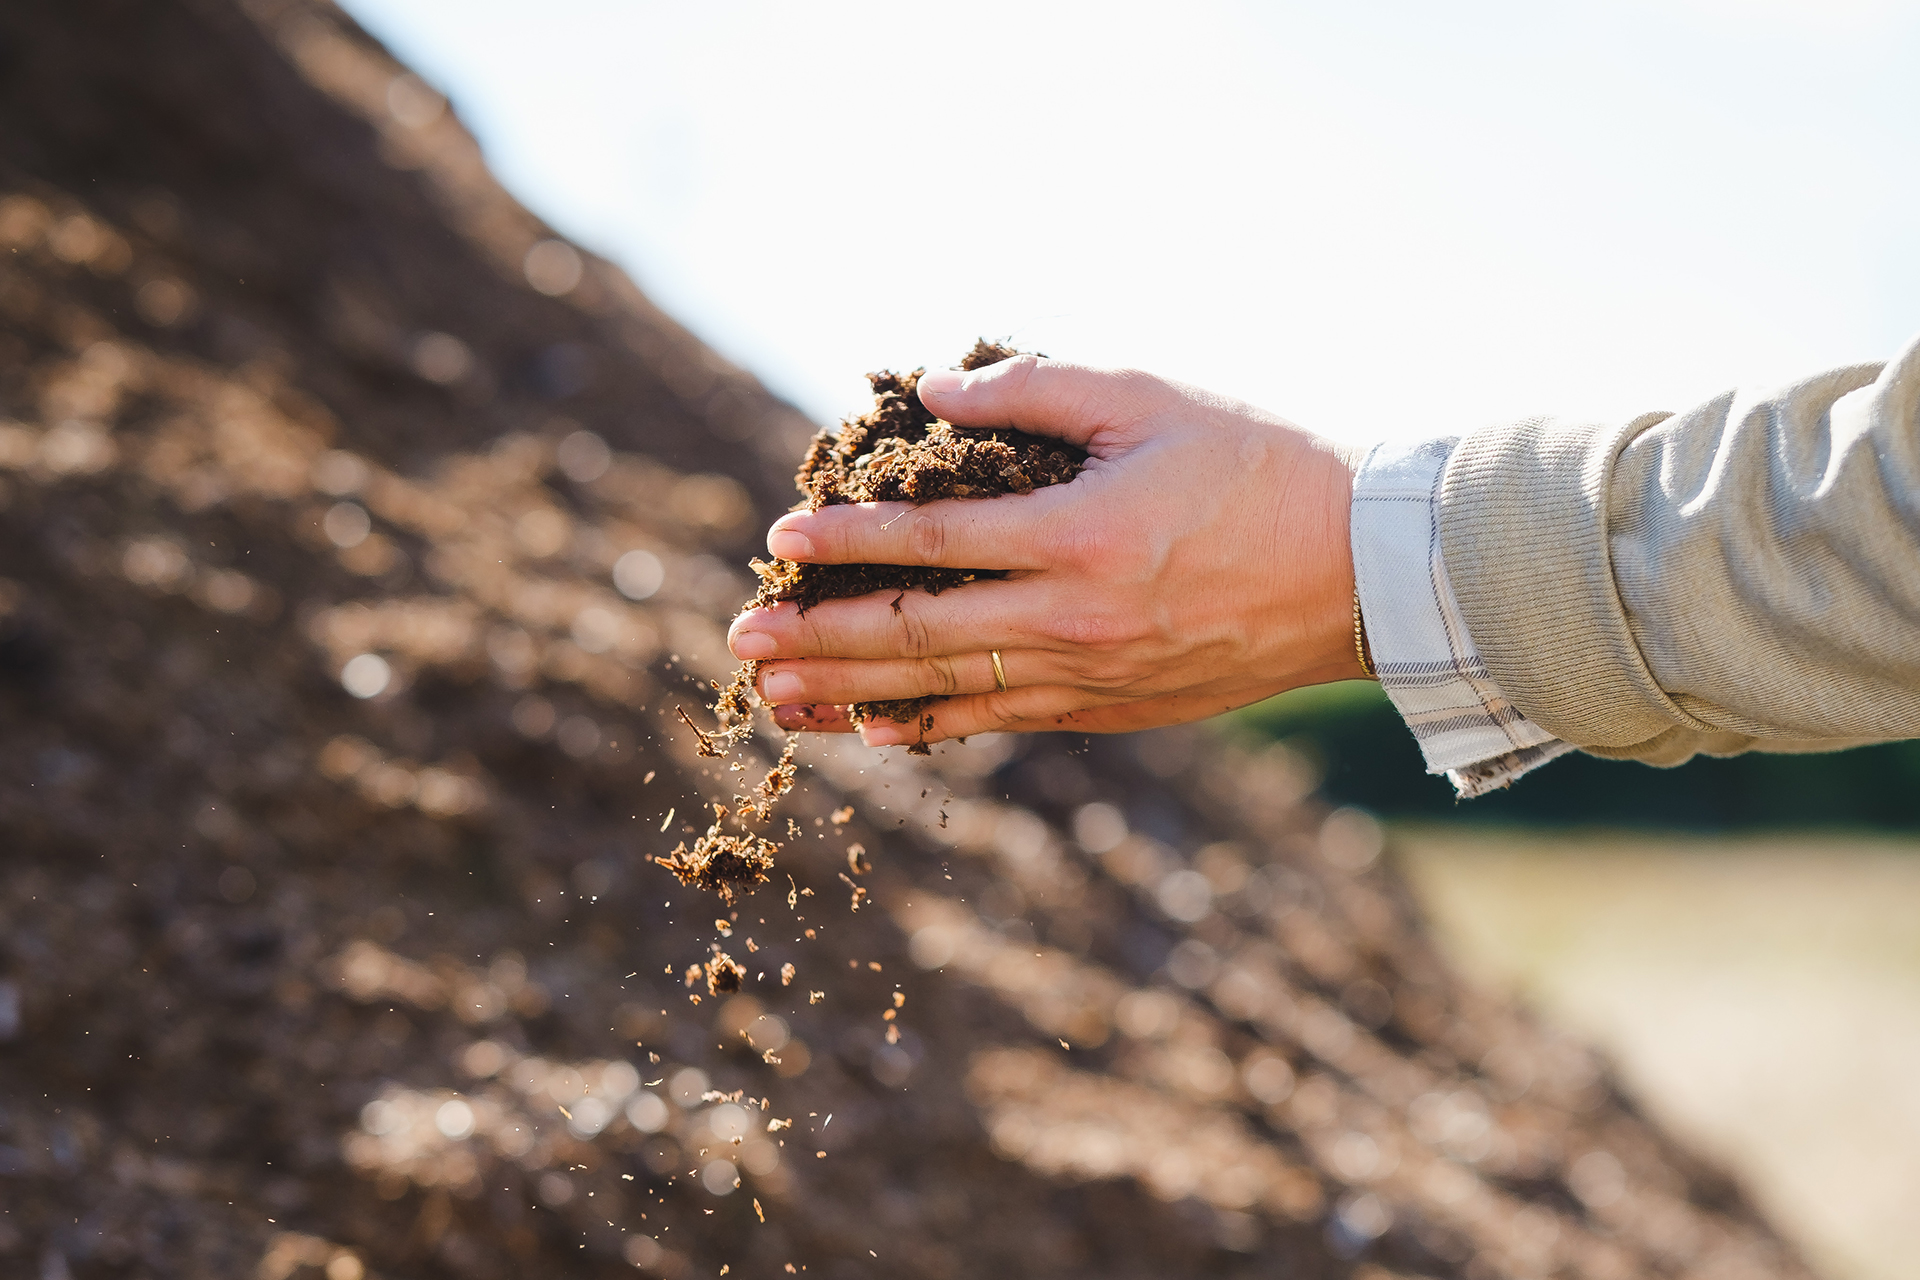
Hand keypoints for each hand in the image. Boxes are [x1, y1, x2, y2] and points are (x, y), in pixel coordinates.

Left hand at [726, 355, 1364, 746]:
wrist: (1362, 571)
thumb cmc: (1260, 467)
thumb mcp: (1152, 399)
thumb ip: (1037, 388)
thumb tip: (933, 394)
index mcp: (1079, 536)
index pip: (930, 544)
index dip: (846, 542)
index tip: (777, 542)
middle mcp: (1074, 620)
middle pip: (915, 636)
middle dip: (817, 639)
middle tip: (741, 644)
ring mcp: (1093, 677)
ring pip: (946, 694)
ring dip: (852, 696)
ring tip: (779, 701)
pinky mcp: (1113, 708)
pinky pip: (1001, 723)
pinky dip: (931, 727)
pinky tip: (876, 731)